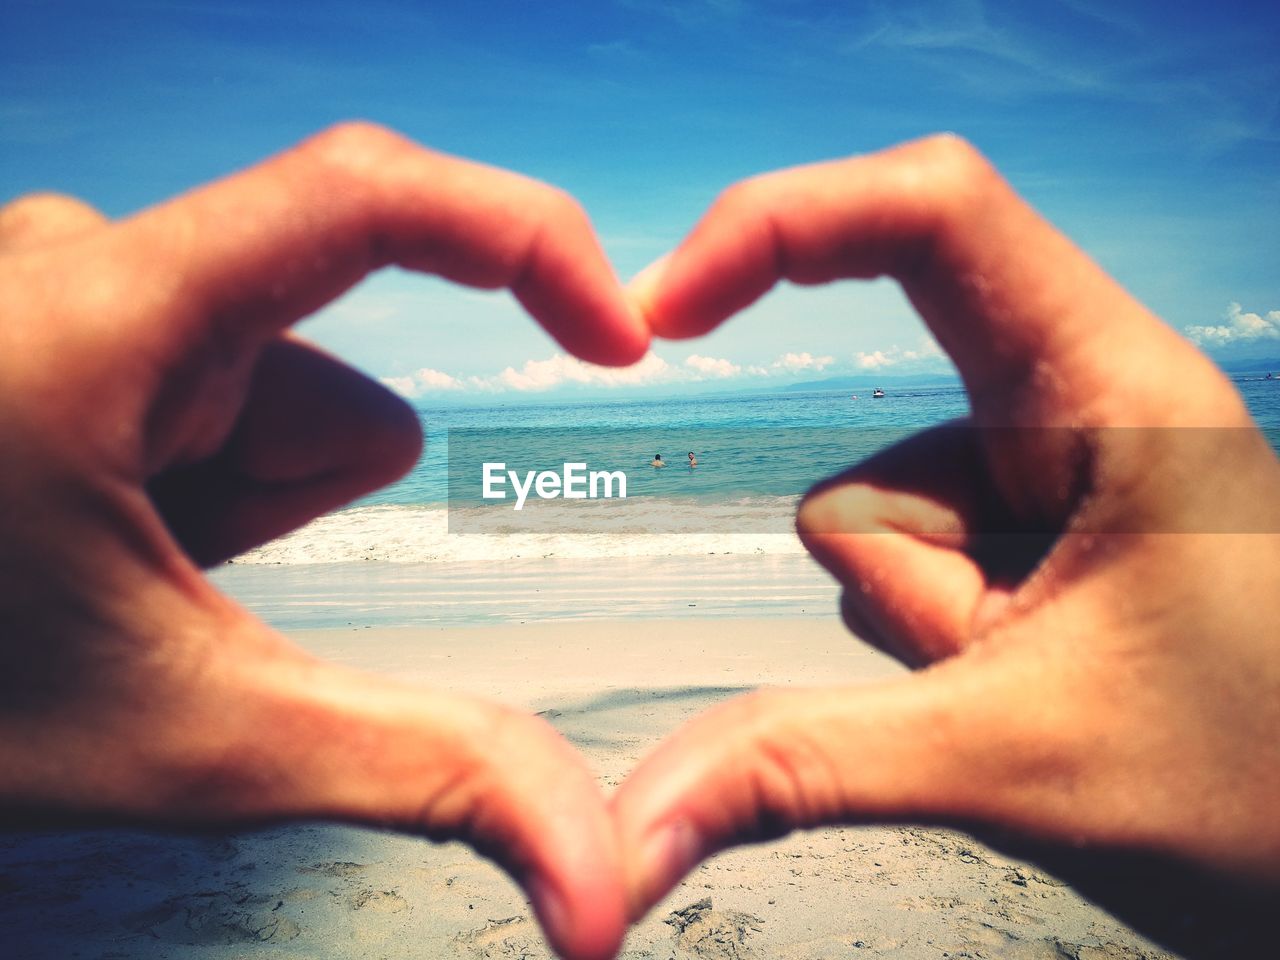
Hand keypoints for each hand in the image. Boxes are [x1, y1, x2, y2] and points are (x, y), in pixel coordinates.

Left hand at [0, 123, 648, 959]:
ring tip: (113, 566)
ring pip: (273, 388)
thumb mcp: (186, 737)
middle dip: (289, 502)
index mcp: (105, 320)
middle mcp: (83, 269)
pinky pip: (214, 384)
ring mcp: (65, 295)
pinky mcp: (62, 325)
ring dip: (238, 499)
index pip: (373, 196)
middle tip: (160, 584)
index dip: (525, 243)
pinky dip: (196, 481)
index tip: (612, 335)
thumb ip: (419, 779)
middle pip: (323, 376)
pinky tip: (96, 537)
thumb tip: (596, 879)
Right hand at [616, 135, 1279, 955]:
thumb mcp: (1017, 758)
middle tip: (1011, 674)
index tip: (666, 307)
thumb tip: (637, 819)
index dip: (782, 221)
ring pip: (877, 523)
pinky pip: (903, 566)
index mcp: (1111, 390)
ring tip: (1041, 696)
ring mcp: (1044, 473)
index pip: (933, 214)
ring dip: (923, 629)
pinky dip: (930, 641)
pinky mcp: (1023, 532)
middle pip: (876, 434)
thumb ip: (807, 763)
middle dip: (905, 580)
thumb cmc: (1261, 795)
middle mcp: (1076, 404)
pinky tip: (1025, 688)